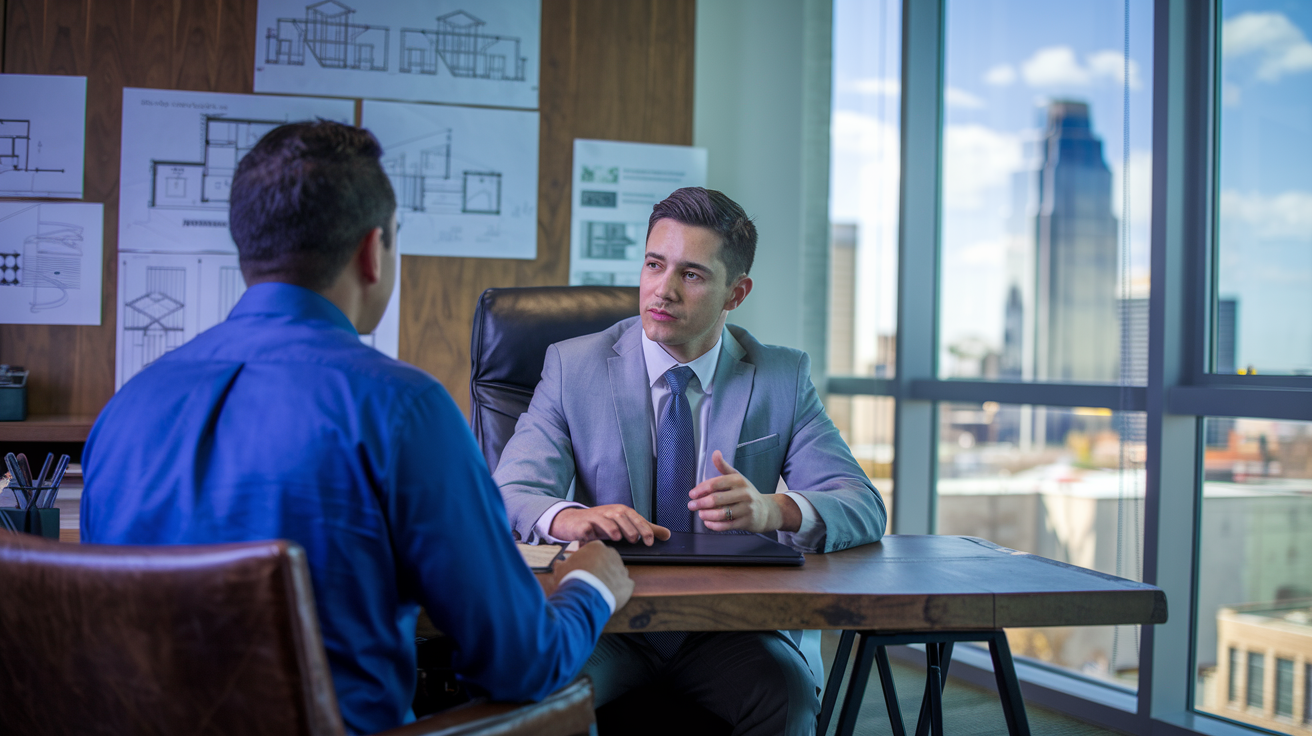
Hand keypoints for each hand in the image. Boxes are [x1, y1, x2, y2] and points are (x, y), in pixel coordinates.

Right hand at [550, 504, 671, 545]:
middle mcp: (609, 512)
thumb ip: (645, 529)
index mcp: (621, 512)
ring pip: (604, 520)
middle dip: (630, 528)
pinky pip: (585, 528)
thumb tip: (668, 534)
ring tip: (618, 538)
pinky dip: (589, 532)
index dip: (644, 529)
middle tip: (635, 540)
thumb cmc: (603, 523)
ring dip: (612, 528)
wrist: (575, 521)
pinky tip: (592, 539)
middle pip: (621, 517)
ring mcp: (594, 518)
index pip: (636, 518)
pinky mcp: (581, 525)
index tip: (651, 541)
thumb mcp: (625, 524)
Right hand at [554, 540, 633, 610]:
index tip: (584, 569)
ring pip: (617, 573)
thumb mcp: (561, 569)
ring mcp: (622, 569)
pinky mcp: (628, 584)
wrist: (584, 597)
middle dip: (602, 569)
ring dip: (610, 580)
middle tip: (592, 580)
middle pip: (608, 560)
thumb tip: (558, 563)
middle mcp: (612, 555)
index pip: (594, 550)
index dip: (588, 561)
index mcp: (596, 547)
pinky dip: (618, 591)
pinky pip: (624, 586)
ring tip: (599, 590)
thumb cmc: (572, 580)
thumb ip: (562, 564)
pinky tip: (608, 596)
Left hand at [688, 451, 802, 533]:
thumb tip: (715, 453)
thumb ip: (723, 467)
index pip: (716, 483)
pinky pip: (726, 525)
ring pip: (721, 513)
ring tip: (700, 514)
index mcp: (738, 480)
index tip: (692, 494)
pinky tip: (708, 523)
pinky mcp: (746, 522)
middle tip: (691, 505)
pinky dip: (714, 525)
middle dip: (700, 503)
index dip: (701, 489)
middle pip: (716, 499)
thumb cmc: (747, 493)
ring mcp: (746, 509)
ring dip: (706, 515)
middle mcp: (744, 494)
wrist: (766, 511)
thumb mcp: (737, 477)